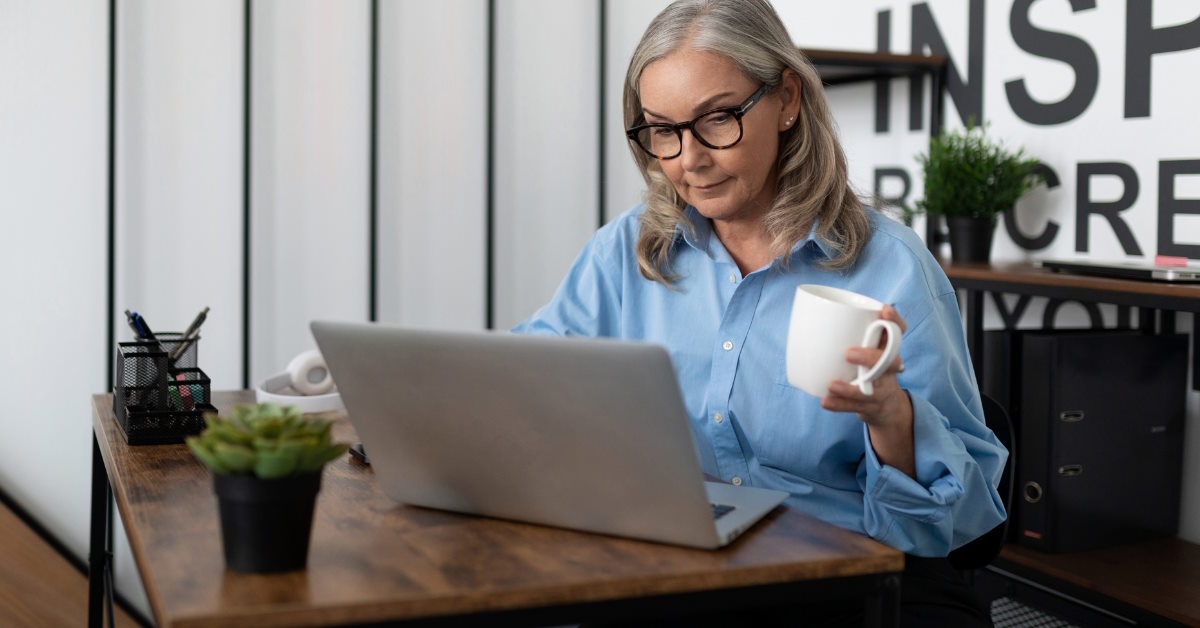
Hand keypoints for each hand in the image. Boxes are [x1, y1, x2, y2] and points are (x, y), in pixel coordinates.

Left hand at [820, 304, 915, 475]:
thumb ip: (849, 336)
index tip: (883, 310)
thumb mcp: (868, 351)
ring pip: (872, 389)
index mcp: (887, 350)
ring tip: (832, 385)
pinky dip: (840, 405)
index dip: (894, 320)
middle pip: (889, 362)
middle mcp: (890, 369)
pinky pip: (856, 407)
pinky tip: (825, 401)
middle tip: (848, 353)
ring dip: (850, 388)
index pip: (898, 332)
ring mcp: (882, 390)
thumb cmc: (869, 370)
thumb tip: (809, 317)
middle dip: (870, 357)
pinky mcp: (872, 407)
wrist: (886, 407)